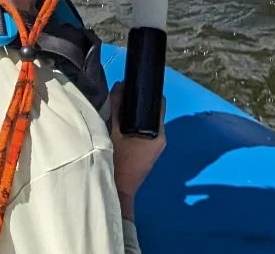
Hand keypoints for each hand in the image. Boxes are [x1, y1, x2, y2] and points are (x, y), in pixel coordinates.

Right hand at [108, 83, 165, 219]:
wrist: (118, 190)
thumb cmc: (118, 161)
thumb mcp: (113, 130)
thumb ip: (116, 107)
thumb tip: (119, 86)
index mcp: (158, 133)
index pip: (159, 104)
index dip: (149, 92)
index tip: (136, 83)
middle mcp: (161, 139)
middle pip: (152, 112)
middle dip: (139, 103)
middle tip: (124, 94)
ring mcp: (155, 147)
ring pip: (147, 122)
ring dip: (135, 114)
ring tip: (120, 106)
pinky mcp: (148, 152)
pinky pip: (143, 131)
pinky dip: (134, 125)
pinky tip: (121, 123)